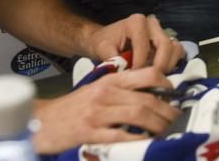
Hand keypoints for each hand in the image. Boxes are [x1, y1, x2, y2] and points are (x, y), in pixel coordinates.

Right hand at [34, 67, 178, 152]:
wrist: (40, 122)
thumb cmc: (72, 108)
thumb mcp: (96, 91)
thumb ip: (120, 91)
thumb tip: (151, 97)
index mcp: (109, 80)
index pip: (146, 74)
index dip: (166, 84)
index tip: (176, 95)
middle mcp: (105, 93)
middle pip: (147, 99)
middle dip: (167, 112)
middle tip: (178, 121)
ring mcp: (98, 113)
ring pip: (138, 116)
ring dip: (158, 126)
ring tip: (167, 134)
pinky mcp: (90, 133)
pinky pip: (121, 136)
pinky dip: (138, 140)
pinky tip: (147, 144)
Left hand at [85, 13, 184, 71]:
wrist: (105, 40)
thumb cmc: (103, 43)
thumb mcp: (101, 48)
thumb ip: (111, 58)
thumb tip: (123, 71)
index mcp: (136, 22)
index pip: (144, 46)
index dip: (140, 65)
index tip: (133, 78)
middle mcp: (152, 23)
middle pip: (165, 45)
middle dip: (159, 66)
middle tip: (150, 81)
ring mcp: (161, 31)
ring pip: (175, 48)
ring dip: (168, 65)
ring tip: (155, 78)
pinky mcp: (166, 41)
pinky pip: (177, 52)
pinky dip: (172, 64)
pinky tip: (160, 74)